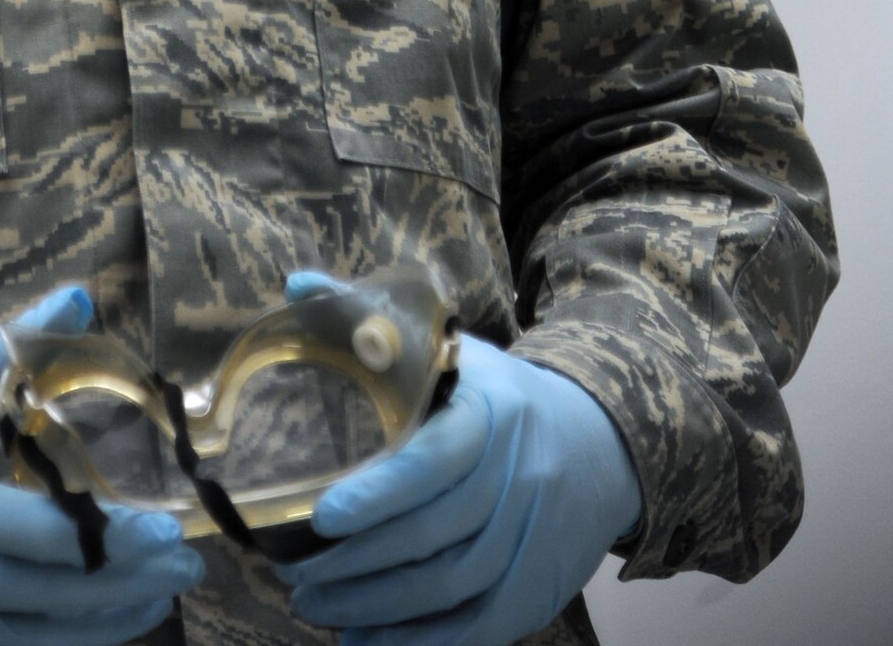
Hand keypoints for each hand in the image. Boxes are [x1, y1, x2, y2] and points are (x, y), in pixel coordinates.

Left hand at [277, 273, 640, 645]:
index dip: (380, 494)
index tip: (322, 516)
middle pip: (435, 535)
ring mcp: (533, 537)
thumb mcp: (449, 346)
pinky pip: (478, 628)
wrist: (602, 441)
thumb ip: (368, 317)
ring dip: (378, 608)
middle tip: (294, 574)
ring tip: (316, 606)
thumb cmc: (498, 393)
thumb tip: (296, 287)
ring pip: (452, 587)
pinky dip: (421, 643)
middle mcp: (518, 477)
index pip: (434, 460)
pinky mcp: (540, 586)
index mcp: (490, 411)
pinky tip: (366, 644)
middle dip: (359, 563)